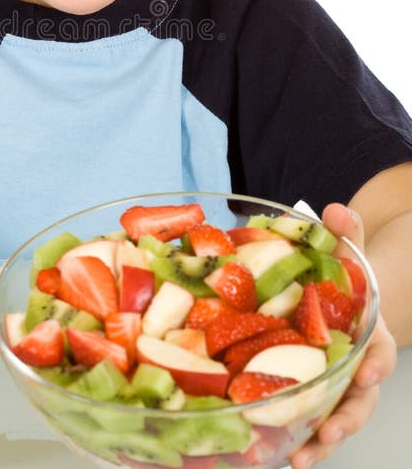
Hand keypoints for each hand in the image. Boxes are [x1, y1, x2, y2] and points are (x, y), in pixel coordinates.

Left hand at [290, 203, 396, 467]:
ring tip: (300, 459)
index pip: (381, 350)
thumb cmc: (339, 277)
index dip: (376, 363)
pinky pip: (306, 422)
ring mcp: (334, 386)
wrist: (335, 299)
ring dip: (321, 442)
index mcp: (368, 332)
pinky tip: (272, 453)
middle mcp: (356, 367)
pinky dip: (294, 439)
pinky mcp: (310, 396)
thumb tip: (334, 209)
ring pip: (336, 419)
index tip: (368, 371)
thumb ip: (344, 230)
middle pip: (361, 399)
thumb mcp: (344, 250)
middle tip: (330, 432)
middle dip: (347, 418)